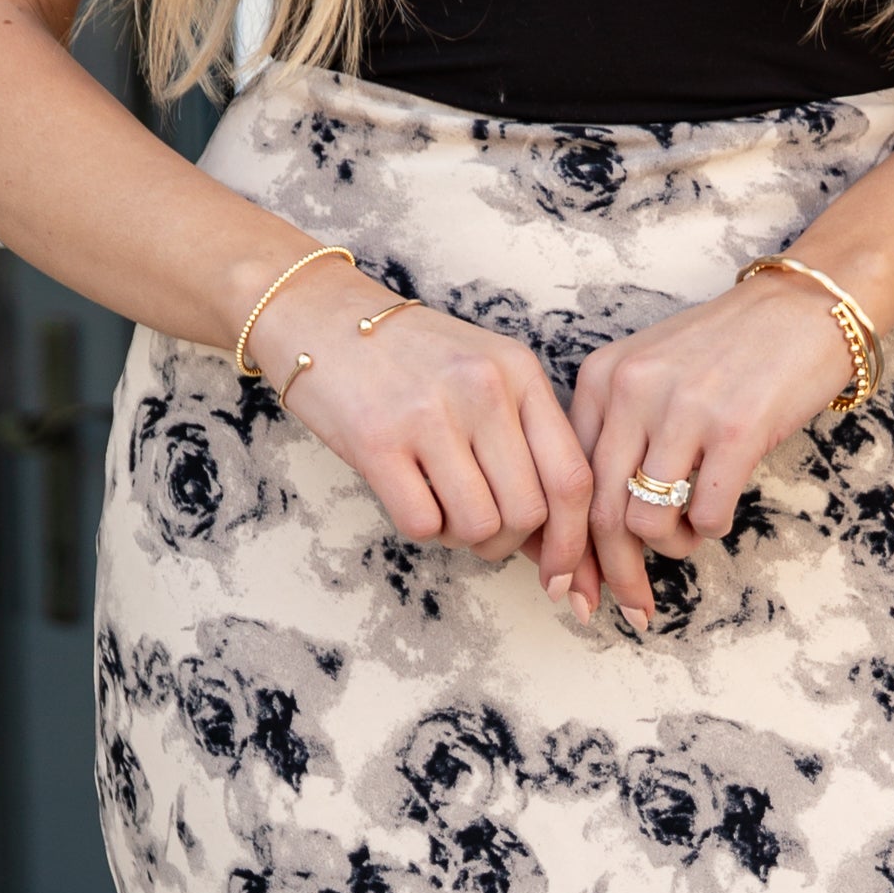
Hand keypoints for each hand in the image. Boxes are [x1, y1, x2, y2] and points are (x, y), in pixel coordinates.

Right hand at [253, 257, 594, 603]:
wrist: (322, 317)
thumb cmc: (410, 359)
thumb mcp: (484, 377)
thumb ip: (525, 444)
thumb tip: (557, 545)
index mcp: (519, 371)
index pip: (571, 476)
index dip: (572, 541)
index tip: (560, 575)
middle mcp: (483, 387)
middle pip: (527, 512)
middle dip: (508, 543)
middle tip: (482, 529)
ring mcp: (430, 413)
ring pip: (478, 526)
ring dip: (462, 536)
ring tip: (441, 505)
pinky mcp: (377, 441)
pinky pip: (422, 524)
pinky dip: (421, 526)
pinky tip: (409, 494)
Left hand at [570, 276, 862, 627]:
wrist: (804, 307)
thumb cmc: (729, 351)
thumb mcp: (651, 374)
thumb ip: (617, 433)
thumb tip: (592, 525)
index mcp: (602, 379)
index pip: (567, 482)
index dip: (568, 548)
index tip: (572, 588)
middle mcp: (632, 390)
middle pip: (600, 513)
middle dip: (611, 575)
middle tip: (629, 608)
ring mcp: (683, 409)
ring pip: (646, 522)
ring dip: (669, 548)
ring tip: (687, 537)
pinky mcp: (735, 429)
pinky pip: (704, 516)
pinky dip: (709, 530)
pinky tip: (719, 514)